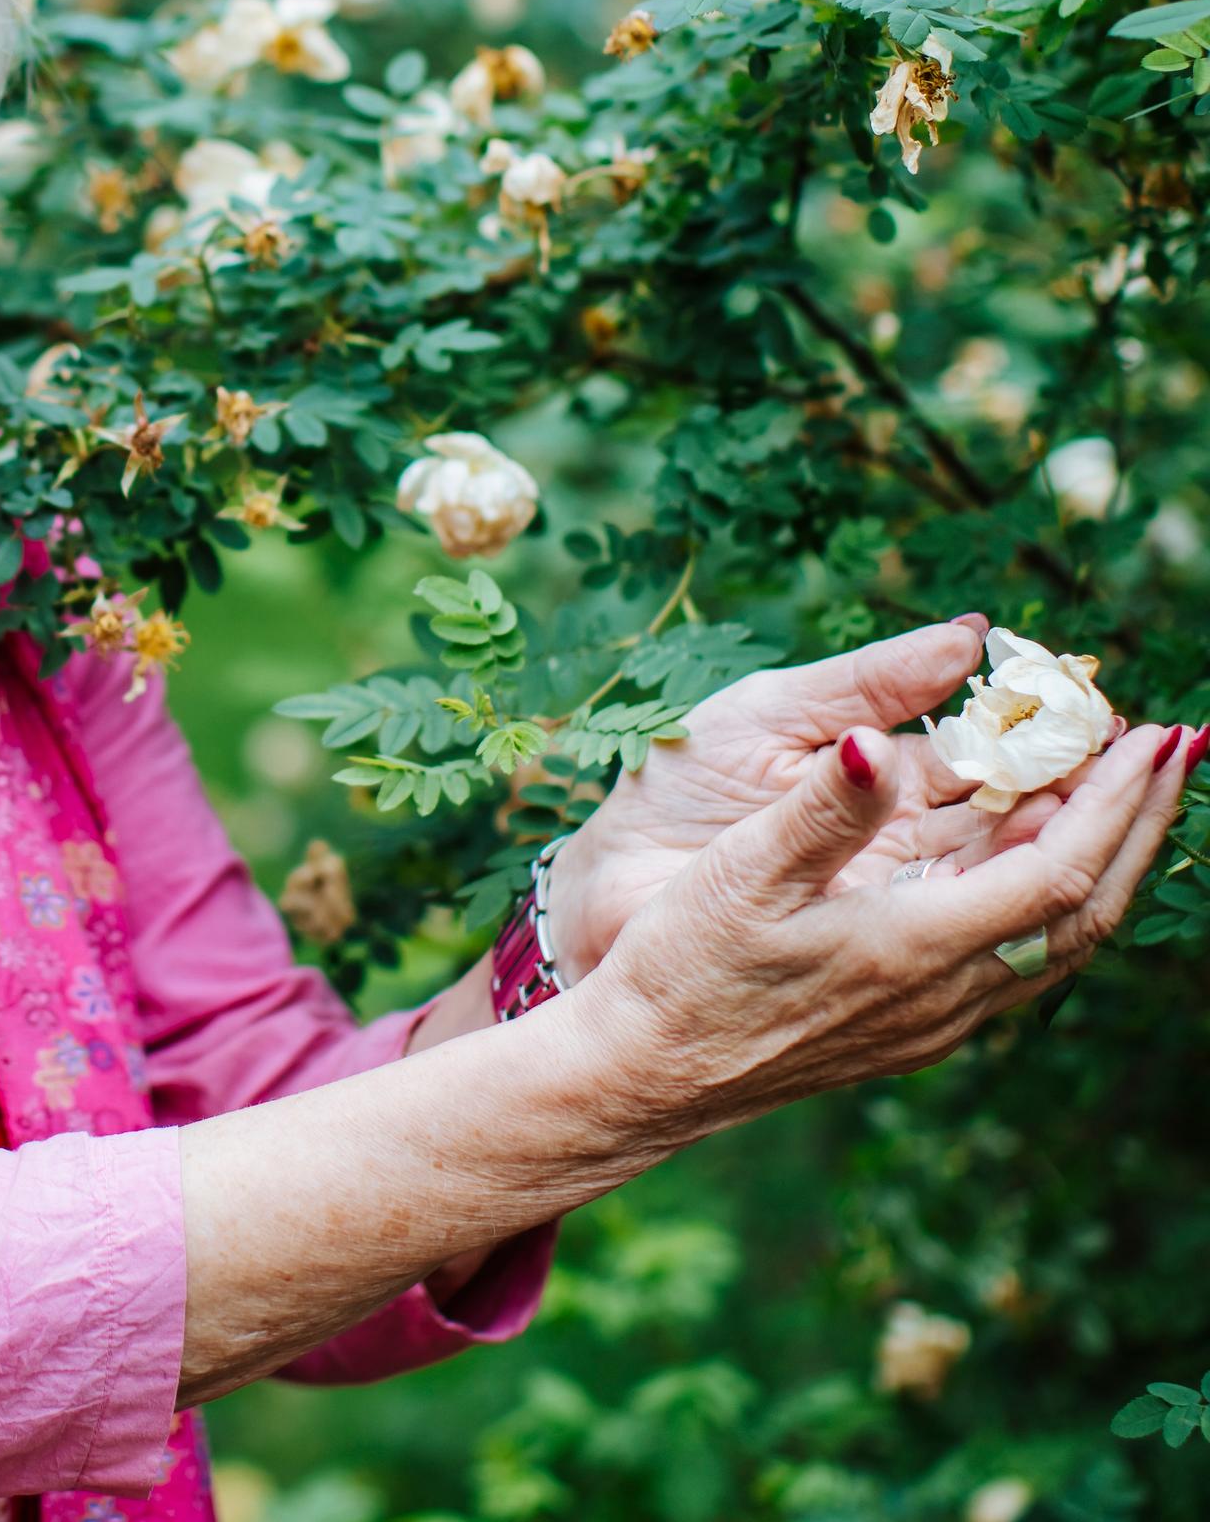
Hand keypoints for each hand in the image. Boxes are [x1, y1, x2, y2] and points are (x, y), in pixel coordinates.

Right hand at [545, 616, 1125, 983]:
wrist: (648, 1072)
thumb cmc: (683, 969)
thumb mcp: (741, 874)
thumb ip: (825, 807)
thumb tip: (879, 738)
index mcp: (913, 948)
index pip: (1057, 873)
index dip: (1112, 803)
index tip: (1148, 733)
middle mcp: (946, 995)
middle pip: (1084, 908)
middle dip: (1139, 824)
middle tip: (1177, 747)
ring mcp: (936, 1018)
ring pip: (1061, 938)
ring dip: (1108, 861)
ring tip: (1130, 793)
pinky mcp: (915, 1025)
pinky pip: (1023, 956)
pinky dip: (1059, 894)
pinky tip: (1044, 858)